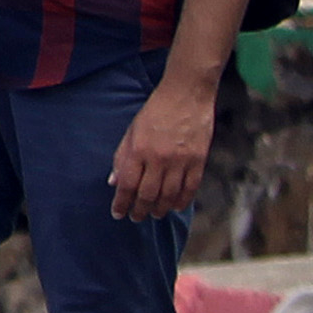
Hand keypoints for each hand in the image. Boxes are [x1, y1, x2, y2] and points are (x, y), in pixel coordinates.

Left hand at [109, 76, 219, 219]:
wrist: (186, 94)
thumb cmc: (155, 111)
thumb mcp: (132, 130)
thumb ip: (122, 157)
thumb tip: (113, 182)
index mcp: (138, 149)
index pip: (127, 185)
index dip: (121, 203)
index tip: (117, 213)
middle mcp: (159, 158)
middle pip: (148, 195)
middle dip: (140, 210)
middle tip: (136, 217)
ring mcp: (181, 160)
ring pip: (169, 195)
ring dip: (160, 209)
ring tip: (154, 214)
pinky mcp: (198, 160)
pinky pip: (190, 189)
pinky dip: (182, 201)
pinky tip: (175, 206)